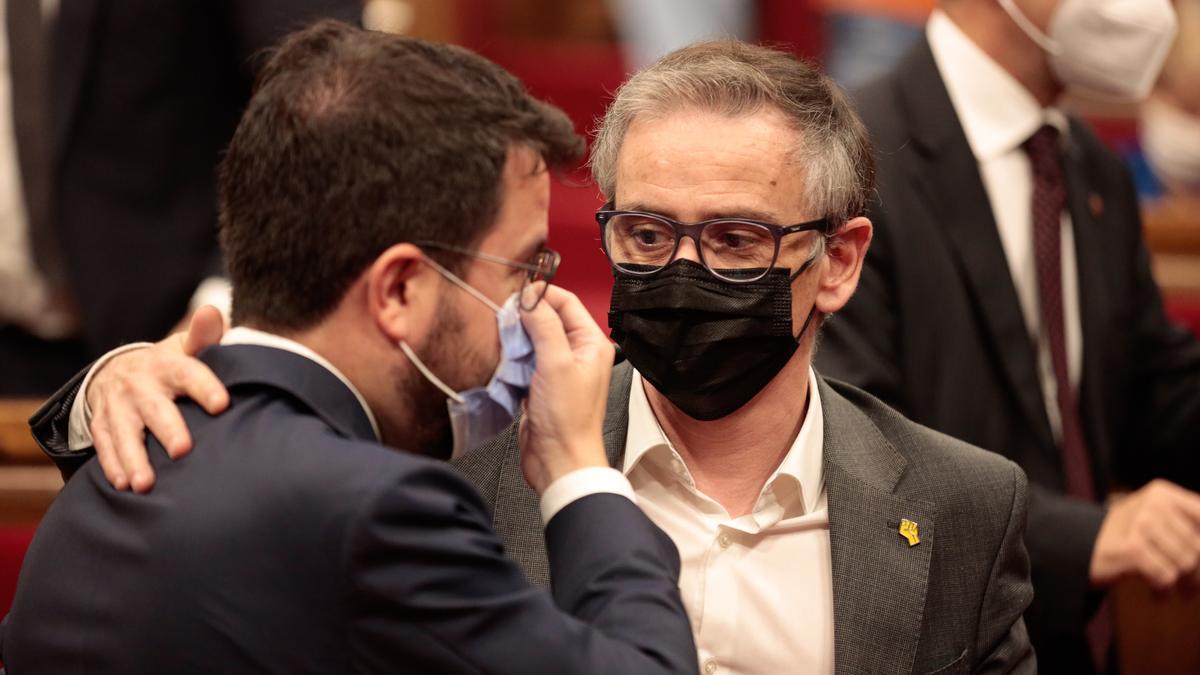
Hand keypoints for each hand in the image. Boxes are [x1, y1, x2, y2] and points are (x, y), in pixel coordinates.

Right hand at [88, 306, 227, 491]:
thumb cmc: (169, 365)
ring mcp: (118, 407)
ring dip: (133, 459)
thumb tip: (213, 313)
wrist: (118, 371)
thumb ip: (204, 337)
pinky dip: (113, 466)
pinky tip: (123, 486)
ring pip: (124, 433)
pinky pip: (104, 446)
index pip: (188, 373)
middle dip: (167, 429)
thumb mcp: (185, 348)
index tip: (222, 404)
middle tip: (182, 451)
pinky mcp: (102, 424)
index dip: (205, 387)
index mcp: (167, 364)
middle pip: (154, 408)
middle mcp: (140, 385)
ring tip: (144, 484)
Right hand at [517, 285, 614, 494]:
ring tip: (501, 335)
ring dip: (516, 335)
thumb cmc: (568, 420)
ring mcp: (558, 369)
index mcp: (592, 344)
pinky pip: (525, 359)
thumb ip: (545, 326)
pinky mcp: (540, 384)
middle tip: (503, 314)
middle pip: (549, 318)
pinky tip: (501, 355)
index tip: (517, 294)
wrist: (559, 461)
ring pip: (534, 338)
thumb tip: (531, 297)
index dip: (542, 294)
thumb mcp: (556, 364)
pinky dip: (512, 355)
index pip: (567, 302)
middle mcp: (577, 353)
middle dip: (525, 314)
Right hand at [1090, 479, 1199, 590]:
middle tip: (1192, 587)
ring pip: (1186, 563)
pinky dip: (1163, 590)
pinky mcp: (1133, 548)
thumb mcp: (1155, 522)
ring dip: (1183, 584)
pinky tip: (1156, 594)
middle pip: (1198, 546)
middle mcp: (1154, 504)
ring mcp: (1142, 524)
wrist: (1074, 547)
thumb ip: (1188, 530)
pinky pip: (1166, 576)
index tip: (1198, 564)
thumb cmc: (1122, 539)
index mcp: (1163, 493)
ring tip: (1174, 590)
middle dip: (1197, 573)